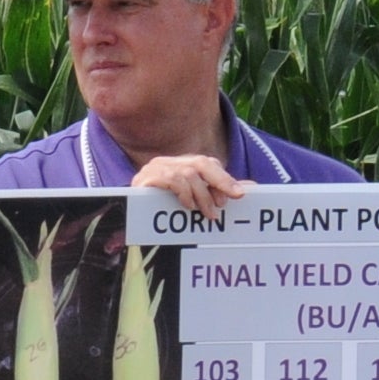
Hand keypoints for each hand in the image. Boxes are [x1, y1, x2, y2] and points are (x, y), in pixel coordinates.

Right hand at [135, 153, 250, 218]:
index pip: (208, 163)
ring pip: (188, 174)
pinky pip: (170, 179)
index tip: (239, 195)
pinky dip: (183, 192)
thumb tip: (251, 188)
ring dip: (201, 196)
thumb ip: (218, 192)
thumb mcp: (193, 200)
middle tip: (227, 203)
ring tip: (206, 214)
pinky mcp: (144, 179)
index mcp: (181, 164)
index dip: (224, 178)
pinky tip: (187, 206)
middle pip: (201, 163)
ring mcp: (155, 168)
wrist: (127, 217)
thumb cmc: (162, 210)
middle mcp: (169, 162)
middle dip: (219, 181)